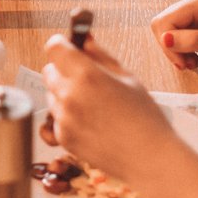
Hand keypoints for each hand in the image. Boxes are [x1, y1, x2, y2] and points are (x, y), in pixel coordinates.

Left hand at [40, 34, 183, 186]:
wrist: (149, 158)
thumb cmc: (144, 118)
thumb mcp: (127, 77)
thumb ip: (101, 55)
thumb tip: (84, 40)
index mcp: (86, 75)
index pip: (54, 47)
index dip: (61, 44)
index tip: (68, 47)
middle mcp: (69, 95)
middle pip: (49, 70)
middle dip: (63, 69)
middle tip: (85, 78)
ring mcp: (63, 118)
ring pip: (51, 94)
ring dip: (64, 93)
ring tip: (93, 104)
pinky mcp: (63, 138)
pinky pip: (56, 118)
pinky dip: (67, 117)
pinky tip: (92, 122)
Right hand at [150, 0, 197, 71]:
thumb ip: (192, 40)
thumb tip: (165, 39)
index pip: (163, 22)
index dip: (167, 45)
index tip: (184, 63)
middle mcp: (196, 1)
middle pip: (164, 25)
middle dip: (172, 48)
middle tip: (190, 65)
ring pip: (171, 30)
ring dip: (178, 49)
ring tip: (195, 62)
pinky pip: (181, 32)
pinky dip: (185, 47)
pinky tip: (197, 56)